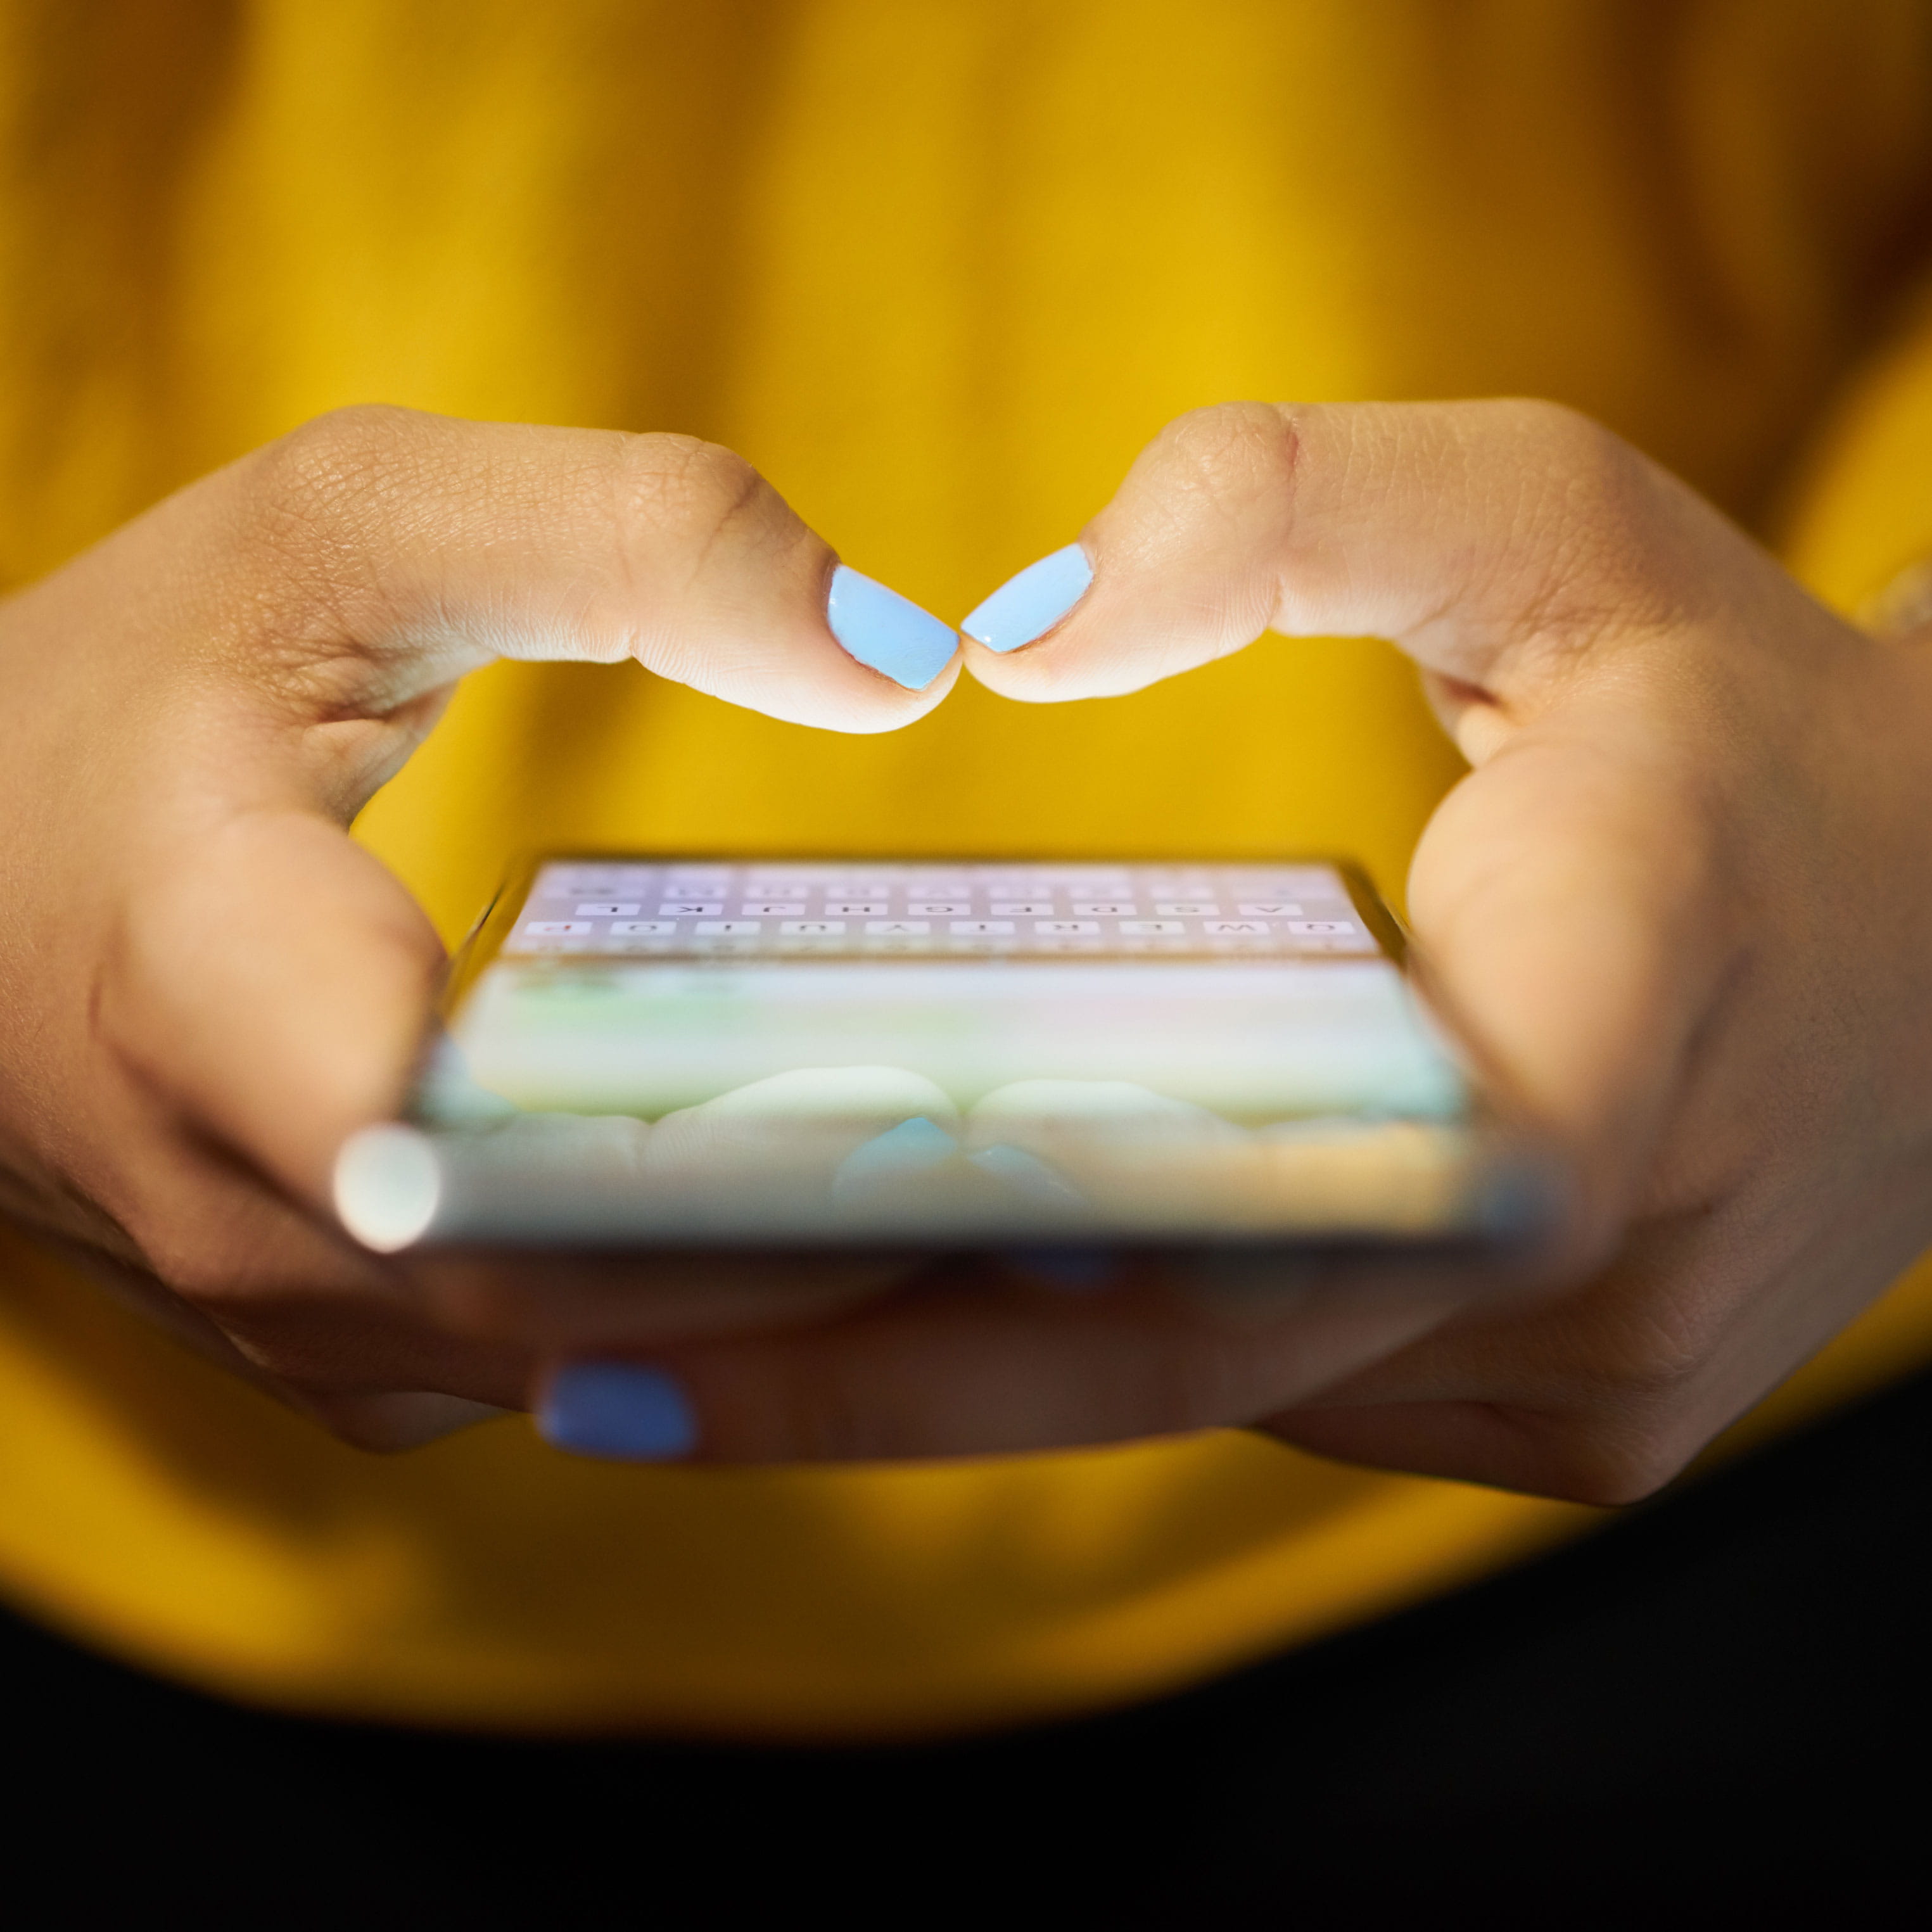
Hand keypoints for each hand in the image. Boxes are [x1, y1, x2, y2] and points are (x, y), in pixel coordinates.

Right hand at [0, 406, 959, 1445]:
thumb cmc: (134, 685)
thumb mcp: (350, 526)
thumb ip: (627, 537)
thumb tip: (909, 661)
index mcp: (221, 1006)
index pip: (496, 1172)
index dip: (746, 1176)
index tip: (971, 1134)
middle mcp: (257, 1223)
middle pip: (595, 1305)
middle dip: (846, 1265)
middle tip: (1115, 1198)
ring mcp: (301, 1318)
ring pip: (600, 1368)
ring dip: (811, 1312)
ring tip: (1050, 1229)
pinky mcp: (353, 1342)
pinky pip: (570, 1364)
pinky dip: (724, 1318)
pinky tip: (886, 1240)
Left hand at [607, 400, 1931, 1500]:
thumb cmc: (1747, 711)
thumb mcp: (1564, 521)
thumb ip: (1300, 508)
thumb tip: (1017, 629)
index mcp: (1596, 1053)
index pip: (1237, 1231)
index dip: (939, 1306)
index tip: (661, 1336)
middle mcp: (1586, 1286)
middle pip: (1168, 1359)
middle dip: (866, 1371)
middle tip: (571, 1360)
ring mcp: (1587, 1387)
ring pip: (1214, 1389)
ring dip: (972, 1364)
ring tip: (697, 1321)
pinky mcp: (1570, 1418)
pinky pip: (1283, 1384)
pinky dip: (1109, 1344)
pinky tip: (937, 1287)